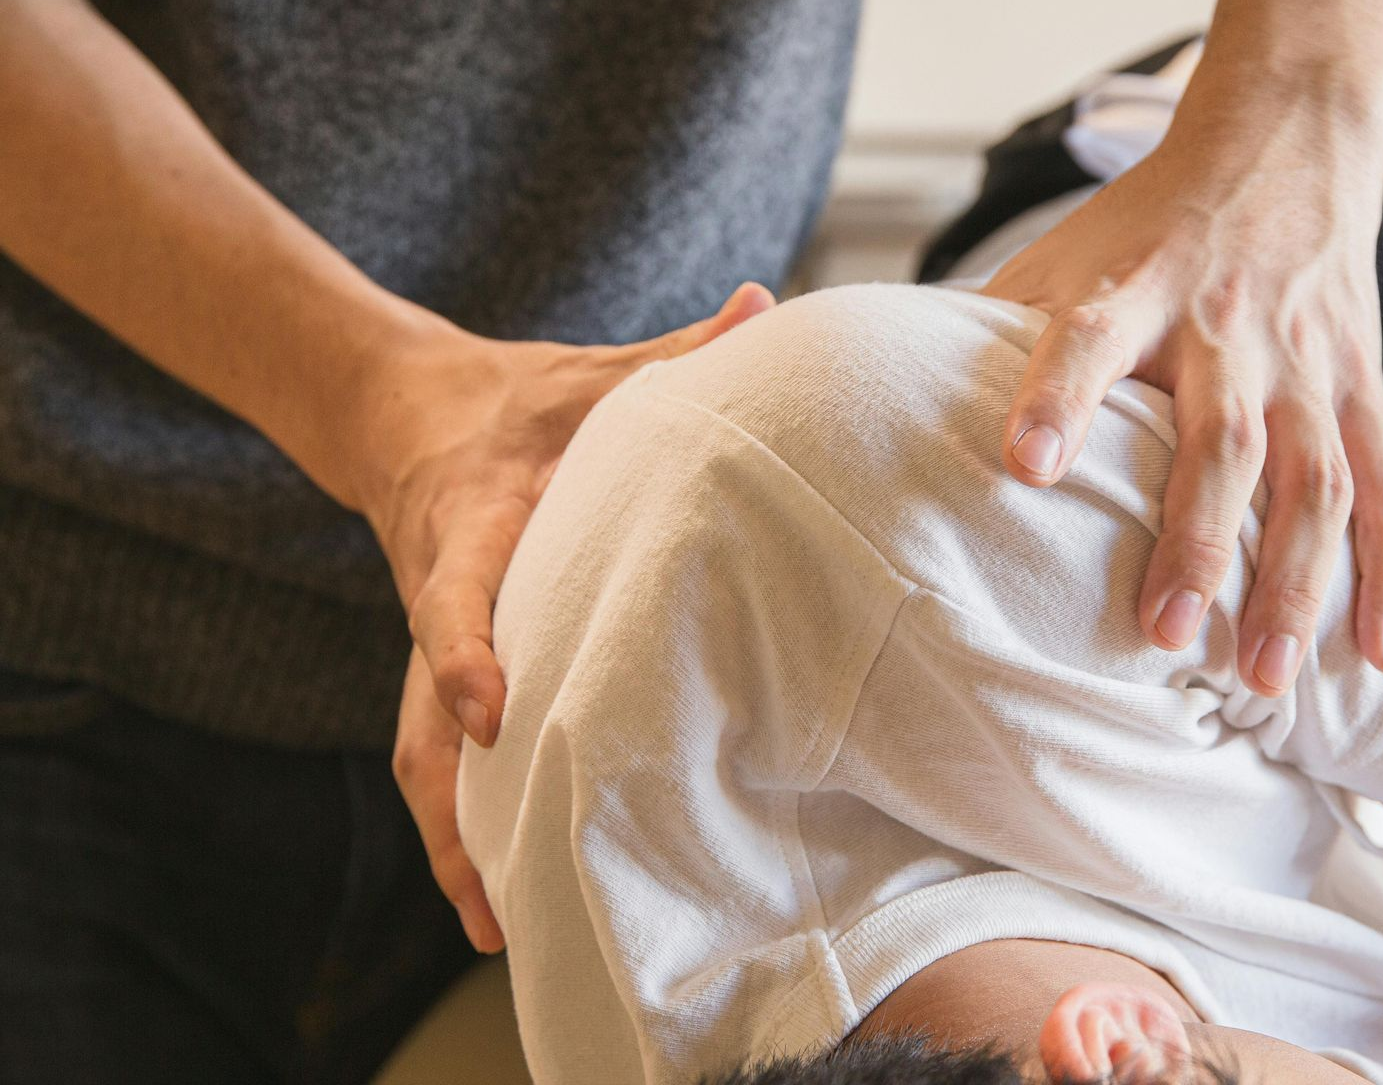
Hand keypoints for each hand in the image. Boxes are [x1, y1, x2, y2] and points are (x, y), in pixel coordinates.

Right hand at [374, 283, 775, 949]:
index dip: (461, 652)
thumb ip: (675, 353)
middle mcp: (441, 597)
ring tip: (497, 924)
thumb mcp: (592, 372)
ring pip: (421, 757)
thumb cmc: (521, 401)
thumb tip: (765, 305)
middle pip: (421, 719)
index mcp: (474, 523)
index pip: (454, 593)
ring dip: (453, 839)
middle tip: (493, 890)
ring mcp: (430, 644)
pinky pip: (439, 756)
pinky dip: (464, 822)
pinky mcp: (440, 670)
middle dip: (452, 806)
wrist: (406, 412)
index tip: (488, 712)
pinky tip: (503, 884)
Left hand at [981, 129, 1382, 697]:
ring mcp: (1305, 365)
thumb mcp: (1060, 256)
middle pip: (1220, 442)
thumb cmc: (1144, 229)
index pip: (1088, 341)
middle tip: (1160, 633)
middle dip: (1195, 541)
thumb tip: (883, 418)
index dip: (1057, 400)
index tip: (1026, 468)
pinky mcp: (1362, 388)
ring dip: (1294, 583)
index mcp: (1133, 291)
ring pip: (1315, 481)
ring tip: (1262, 680)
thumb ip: (991, 337)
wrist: (1280, 145)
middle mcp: (1225, 331)